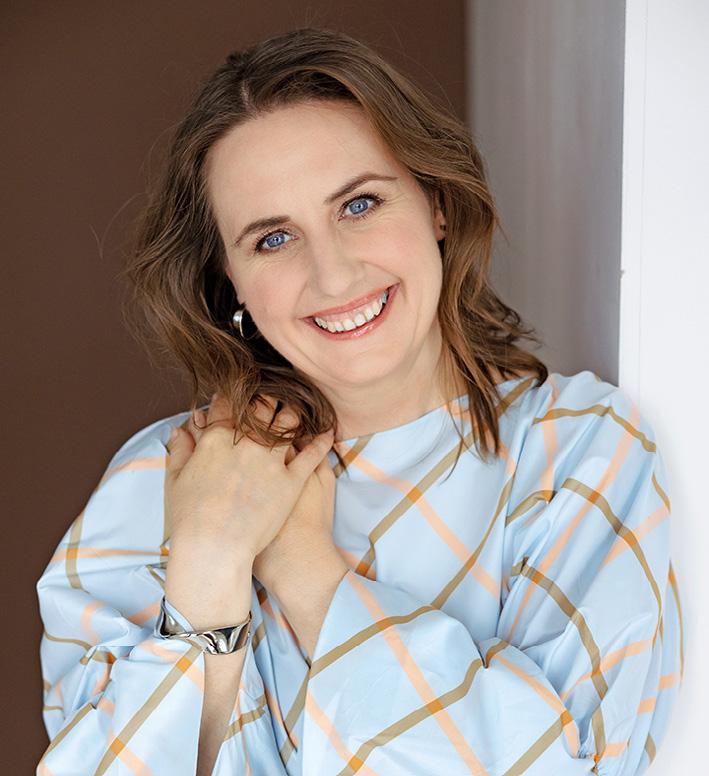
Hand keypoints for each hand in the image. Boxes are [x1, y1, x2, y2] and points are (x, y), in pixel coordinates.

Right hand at [163, 392, 333, 620]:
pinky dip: (321, 440)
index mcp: (216, 440)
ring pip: (289, 422)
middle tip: (269, 399)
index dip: (231, 397)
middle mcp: (246, 444)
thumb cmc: (189, 521)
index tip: (235, 395)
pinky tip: (327, 432)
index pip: (226, 406)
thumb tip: (179, 430)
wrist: (214, 551)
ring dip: (292, 412)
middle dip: (265, 399)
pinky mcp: (292, 481)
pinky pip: (312, 454)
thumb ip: (180, 451)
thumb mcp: (176, 482)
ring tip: (295, 411)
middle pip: (261, 407)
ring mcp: (271, 461)